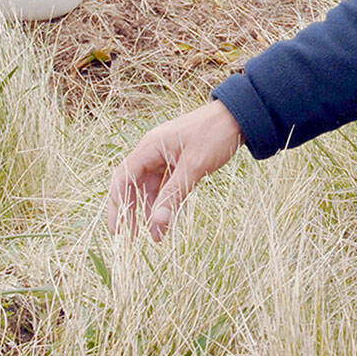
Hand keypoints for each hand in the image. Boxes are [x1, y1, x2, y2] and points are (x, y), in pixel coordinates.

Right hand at [105, 100, 243, 239]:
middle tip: (133, 238)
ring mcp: (166, 156)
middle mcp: (153, 151)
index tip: (118, 230)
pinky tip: (168, 219)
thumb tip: (156, 222)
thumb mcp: (194, 167)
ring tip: (156, 235)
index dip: (118, 205)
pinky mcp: (179, 161)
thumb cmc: (215, 134)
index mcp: (150, 147)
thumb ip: (174, 194)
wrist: (239, 117)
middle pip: (133, 184)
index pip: (123, 178)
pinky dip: (166, 201)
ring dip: (152, 209)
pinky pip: (166, 184)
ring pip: (151, 187)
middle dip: (132, 210)